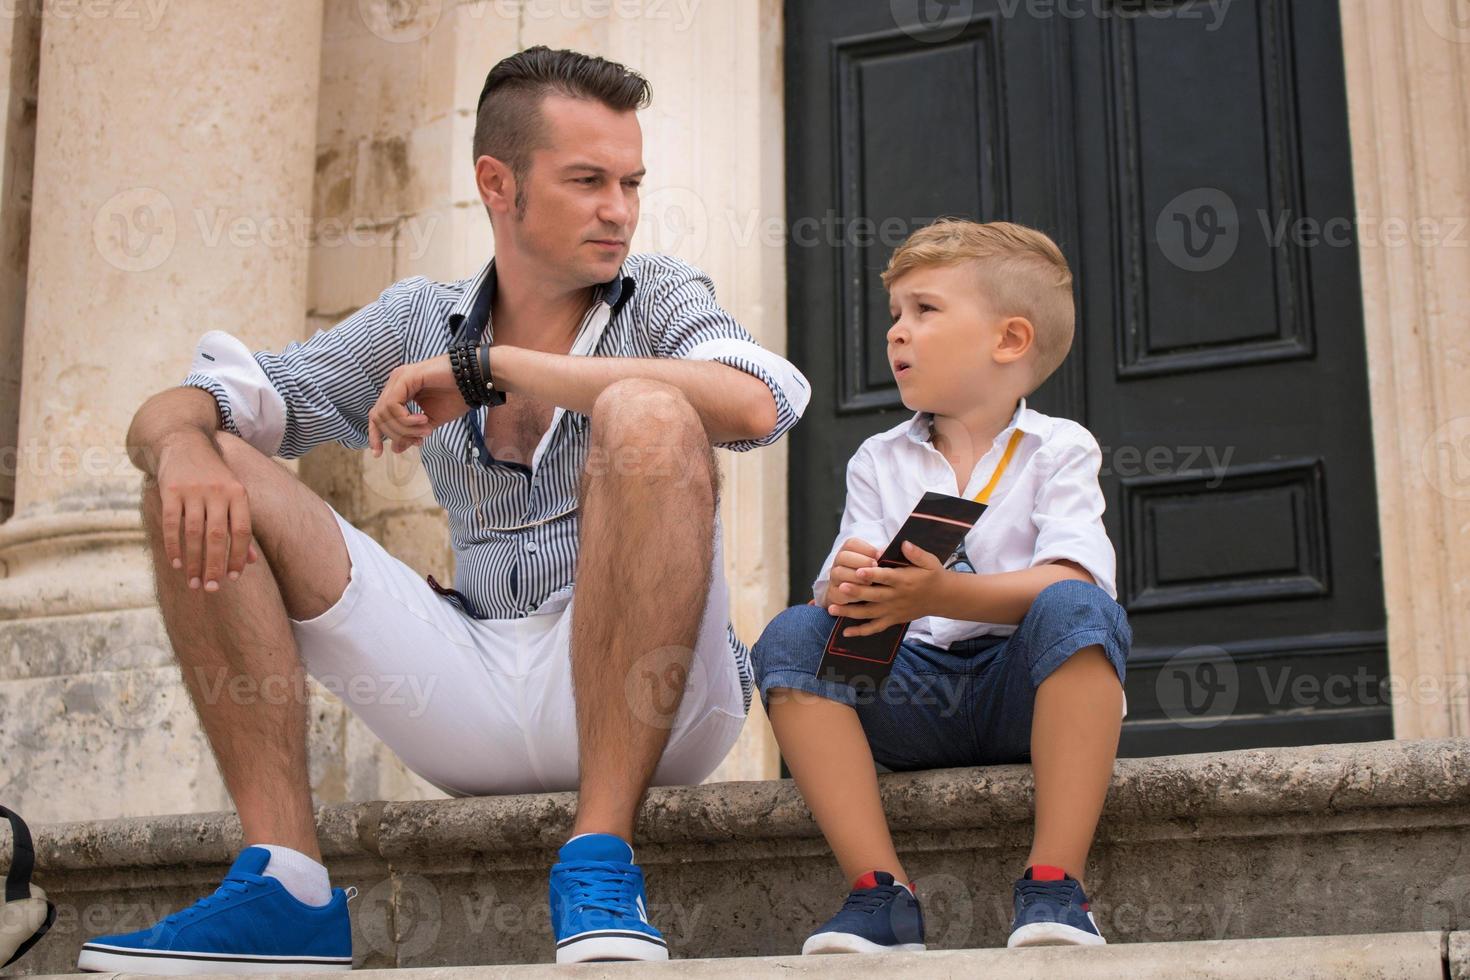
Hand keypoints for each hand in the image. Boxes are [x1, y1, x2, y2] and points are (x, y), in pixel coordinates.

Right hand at [154, 434, 259, 591]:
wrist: (184, 441)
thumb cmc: (214, 475)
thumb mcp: (233, 493)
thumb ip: (241, 525)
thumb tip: (250, 562)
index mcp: (238, 493)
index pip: (242, 531)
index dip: (238, 556)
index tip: (234, 578)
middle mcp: (218, 491)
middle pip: (217, 536)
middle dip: (215, 565)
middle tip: (212, 588)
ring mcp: (193, 490)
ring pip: (193, 534)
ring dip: (193, 562)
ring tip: (193, 582)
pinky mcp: (170, 490)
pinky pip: (171, 524)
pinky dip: (173, 546)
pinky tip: (176, 563)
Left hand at [367, 354, 472, 456]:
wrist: (473, 381)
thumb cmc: (456, 398)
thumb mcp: (429, 423)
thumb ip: (411, 434)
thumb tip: (396, 449)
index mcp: (399, 392)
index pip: (377, 415)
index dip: (375, 435)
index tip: (378, 454)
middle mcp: (395, 383)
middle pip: (378, 416)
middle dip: (396, 434)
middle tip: (418, 441)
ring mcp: (399, 378)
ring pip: (384, 412)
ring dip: (405, 428)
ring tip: (426, 429)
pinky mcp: (406, 377)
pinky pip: (394, 405)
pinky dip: (406, 419)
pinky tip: (423, 419)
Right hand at [824, 537, 879, 601]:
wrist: (856, 598)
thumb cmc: (871, 577)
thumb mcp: (875, 565)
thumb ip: (880, 557)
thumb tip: (888, 552)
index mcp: (848, 552)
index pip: (852, 544)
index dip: (866, 549)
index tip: (880, 555)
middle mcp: (838, 563)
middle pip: (843, 556)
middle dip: (860, 561)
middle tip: (875, 567)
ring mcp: (834, 578)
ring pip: (838, 573)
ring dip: (855, 577)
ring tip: (870, 582)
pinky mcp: (833, 594)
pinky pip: (838, 593)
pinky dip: (851, 594)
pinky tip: (863, 596)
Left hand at [826, 540, 948, 636]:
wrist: (942, 598)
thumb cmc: (932, 576)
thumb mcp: (929, 561)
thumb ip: (915, 553)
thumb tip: (903, 543)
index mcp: (904, 580)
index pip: (886, 577)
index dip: (872, 575)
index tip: (859, 571)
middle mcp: (897, 597)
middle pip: (873, 596)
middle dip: (856, 593)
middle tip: (840, 588)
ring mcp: (893, 610)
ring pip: (869, 613)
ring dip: (850, 612)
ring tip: (832, 609)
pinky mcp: (893, 620)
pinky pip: (875, 628)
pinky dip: (860, 631)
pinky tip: (845, 632)